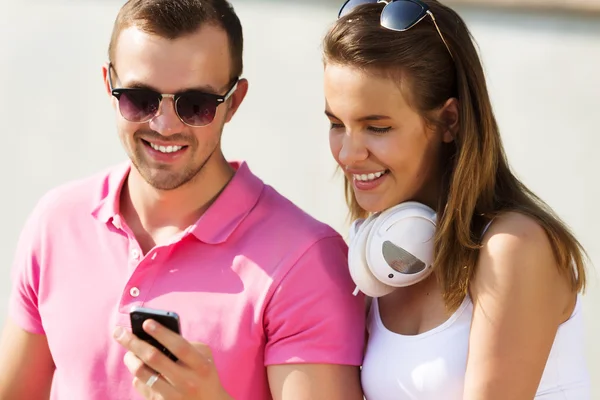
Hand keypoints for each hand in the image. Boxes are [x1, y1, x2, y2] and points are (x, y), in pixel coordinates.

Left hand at [113, 321, 231, 399]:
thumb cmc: (204, 374)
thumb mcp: (205, 357)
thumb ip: (186, 344)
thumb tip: (155, 335)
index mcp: (201, 366)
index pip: (179, 346)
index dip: (162, 333)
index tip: (146, 322)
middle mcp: (187, 382)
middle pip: (154, 358)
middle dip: (133, 342)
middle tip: (118, 332)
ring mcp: (173, 396)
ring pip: (142, 373)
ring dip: (130, 358)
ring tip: (128, 352)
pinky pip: (140, 385)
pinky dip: (137, 374)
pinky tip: (142, 369)